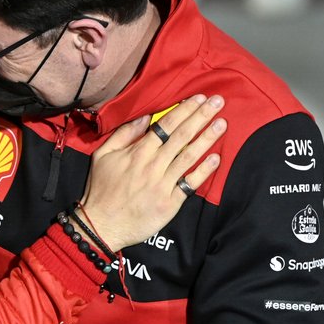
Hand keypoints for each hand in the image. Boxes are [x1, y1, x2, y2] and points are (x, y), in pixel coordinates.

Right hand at [79, 95, 225, 251]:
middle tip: (218, 102)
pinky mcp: (170, 203)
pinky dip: (203, 171)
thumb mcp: (103, 156)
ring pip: (189, 157)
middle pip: (181, 136)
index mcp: (137, 152)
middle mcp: (152, 165)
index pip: (165, 126)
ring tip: (222, 124)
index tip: (199, 98)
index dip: (183, 111)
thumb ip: (123, 135)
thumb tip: (145, 118)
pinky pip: (190, 184)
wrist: (102, 224)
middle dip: (200, 117)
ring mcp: (163, 184)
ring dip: (207, 139)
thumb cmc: (101, 189)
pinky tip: (216, 158)